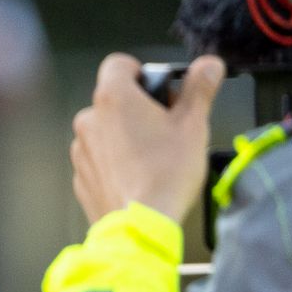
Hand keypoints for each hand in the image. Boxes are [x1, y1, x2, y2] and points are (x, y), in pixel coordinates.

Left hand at [70, 53, 223, 225]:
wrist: (140, 227)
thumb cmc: (165, 176)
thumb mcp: (193, 125)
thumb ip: (200, 88)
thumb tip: (209, 66)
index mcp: (113, 97)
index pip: (119, 64)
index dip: (142, 72)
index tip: (160, 90)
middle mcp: (90, 119)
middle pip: (114, 99)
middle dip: (139, 108)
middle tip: (166, 127)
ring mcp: (82, 149)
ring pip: (106, 130)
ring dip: (126, 136)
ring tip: (154, 156)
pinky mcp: (82, 176)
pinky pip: (100, 158)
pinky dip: (116, 162)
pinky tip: (139, 176)